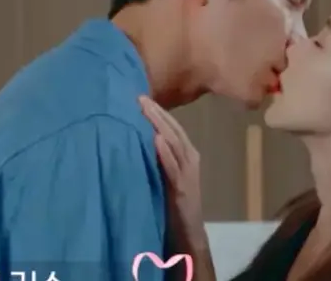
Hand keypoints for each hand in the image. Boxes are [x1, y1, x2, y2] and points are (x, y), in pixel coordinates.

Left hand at [139, 96, 207, 249]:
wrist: (189, 234)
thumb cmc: (175, 202)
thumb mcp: (167, 173)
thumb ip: (159, 155)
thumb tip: (140, 134)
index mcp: (187, 153)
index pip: (173, 126)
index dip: (158, 111)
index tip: (141, 97)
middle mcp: (190, 158)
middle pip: (173, 130)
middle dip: (157, 112)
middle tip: (140, 97)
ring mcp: (188, 172)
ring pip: (174, 142)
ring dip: (159, 125)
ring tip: (146, 110)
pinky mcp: (183, 188)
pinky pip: (173, 167)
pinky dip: (164, 152)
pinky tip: (156, 139)